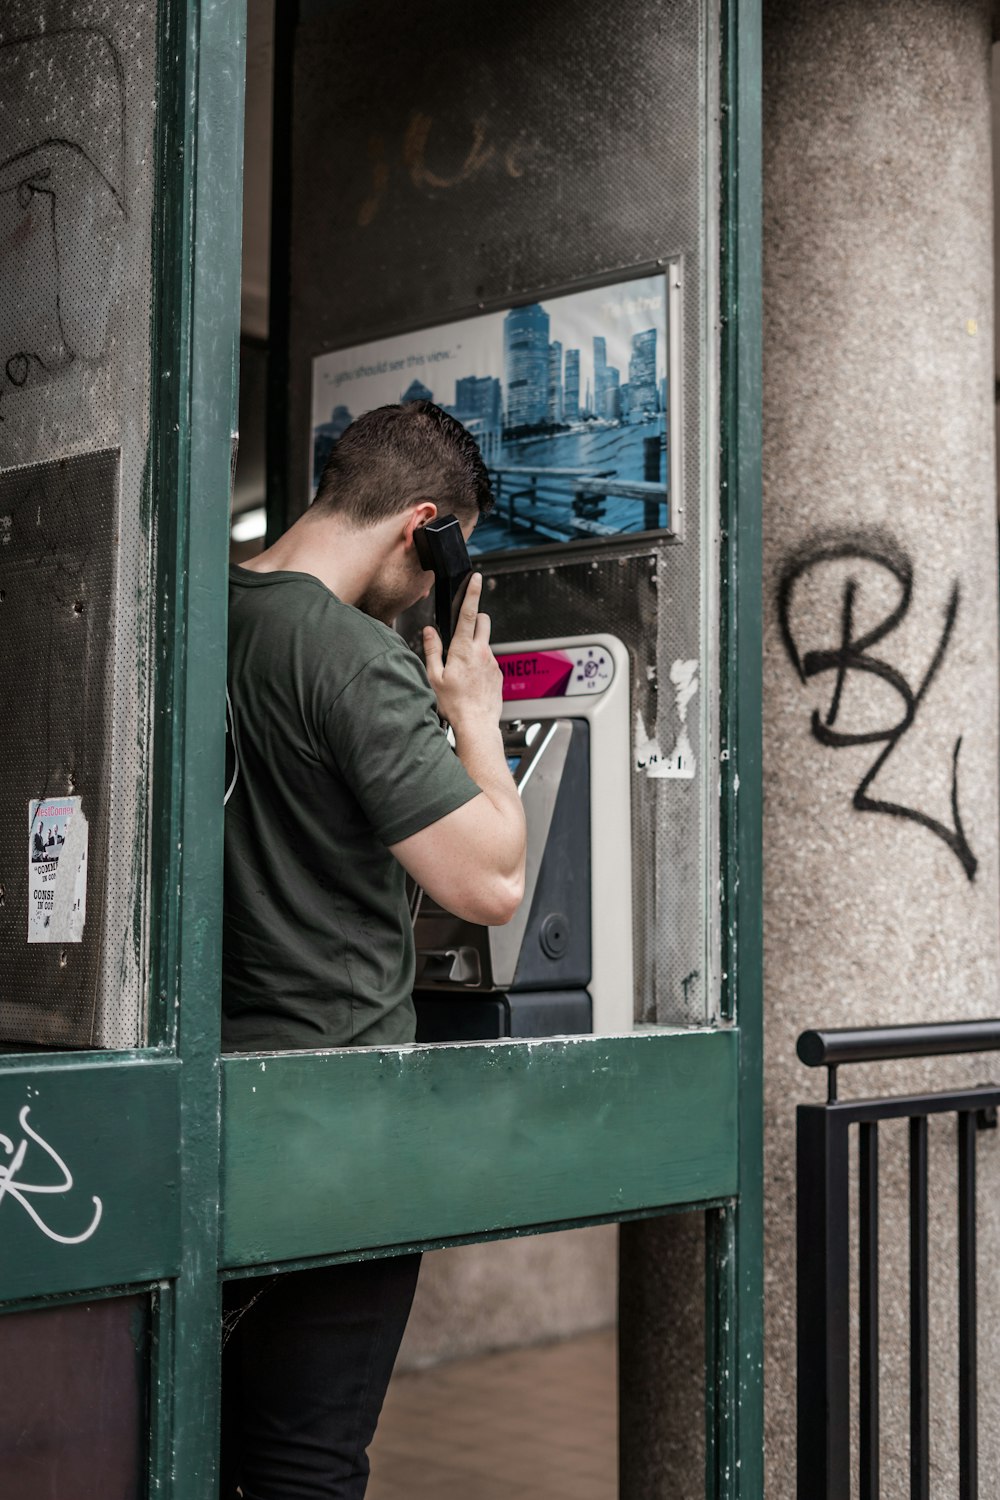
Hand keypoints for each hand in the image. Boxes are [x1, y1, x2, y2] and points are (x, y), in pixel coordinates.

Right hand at [423, 573, 502, 730]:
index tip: (476, 578)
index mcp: (464, 650)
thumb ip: (432, 650)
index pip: (470, 613)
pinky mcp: (499, 673)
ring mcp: (493, 662)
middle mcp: (482, 652)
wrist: (477, 725)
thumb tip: (429, 631)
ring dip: (475, 645)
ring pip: (485, 642)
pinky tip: (471, 680)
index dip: (472, 593)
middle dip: (475, 618)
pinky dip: (480, 662)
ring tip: (462, 668)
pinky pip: (489, 659)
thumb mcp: (434, 677)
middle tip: (463, 631)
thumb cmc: (454, 705)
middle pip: (484, 620)